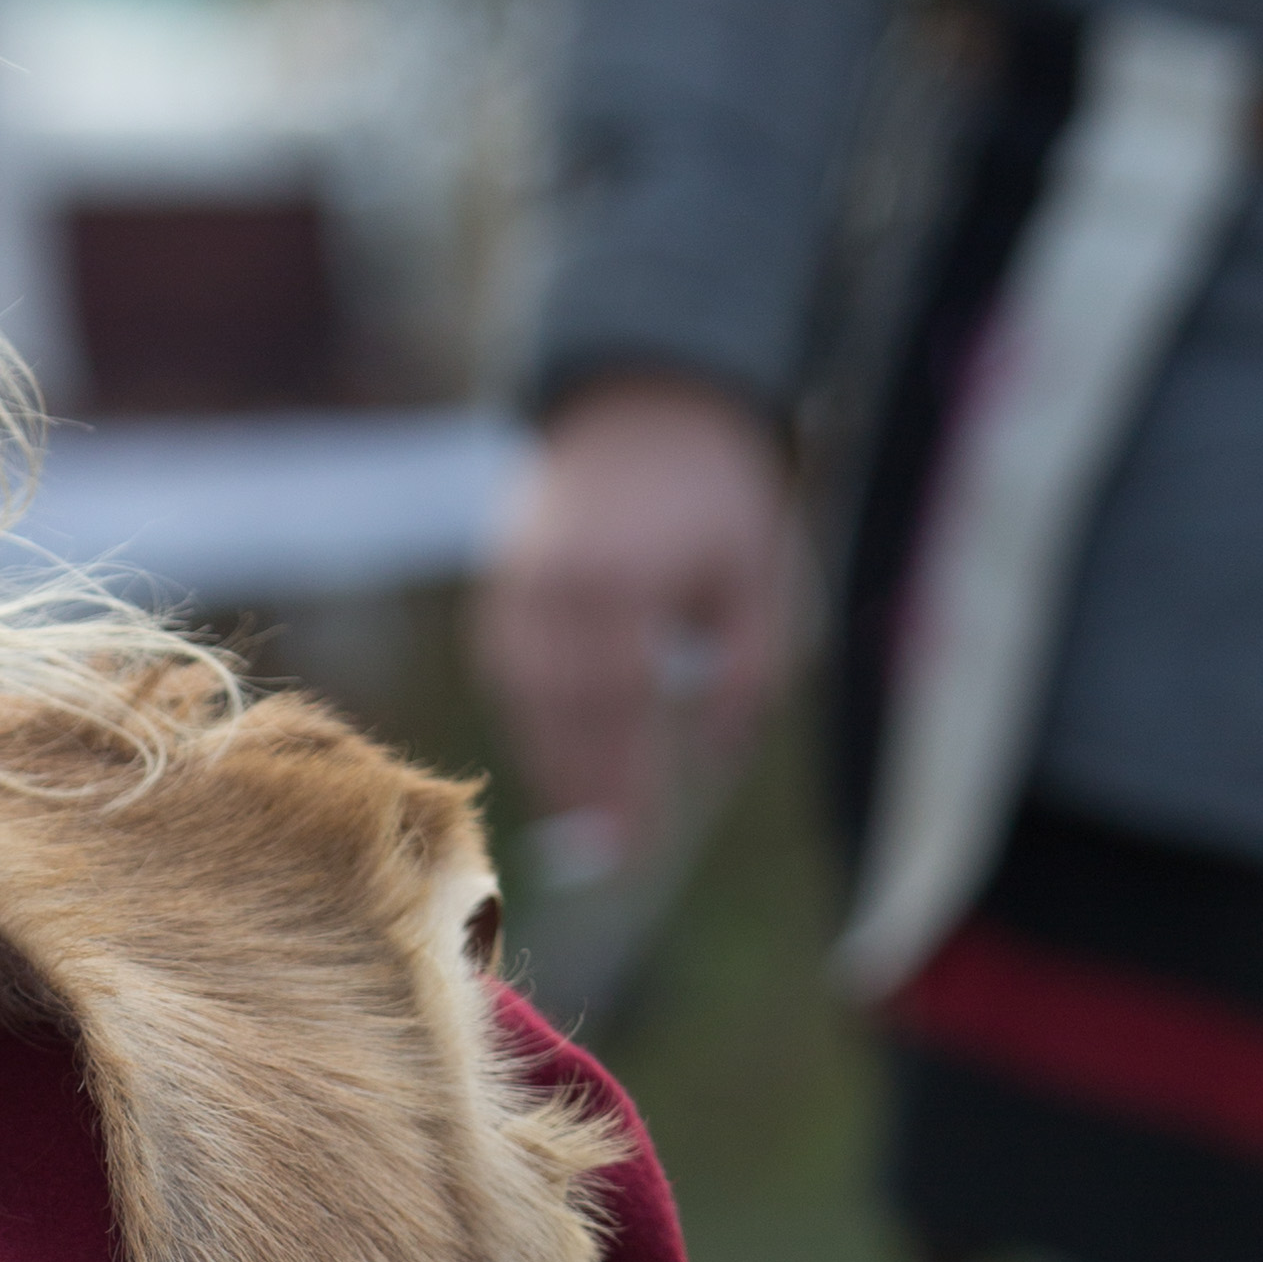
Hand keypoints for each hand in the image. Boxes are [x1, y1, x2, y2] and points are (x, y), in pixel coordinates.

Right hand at [472, 374, 804, 866]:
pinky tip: (556, 758)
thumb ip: (747, 666)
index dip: (624, 784)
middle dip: (585, 791)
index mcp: (621, 582)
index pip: (620, 708)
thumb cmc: (718, 495)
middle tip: (609, 859)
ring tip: (584, 824)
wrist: (644, 403)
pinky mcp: (502, 584)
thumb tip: (716, 753)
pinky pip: (508, 669)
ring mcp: (519, 584)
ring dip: (553, 763)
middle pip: (563, 714)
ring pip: (526, 697)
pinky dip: (530, 718)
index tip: (637, 847)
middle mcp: (556, 587)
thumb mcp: (760, 573)